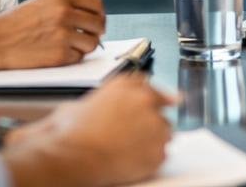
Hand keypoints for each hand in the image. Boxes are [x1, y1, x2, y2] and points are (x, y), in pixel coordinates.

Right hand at [0, 0, 106, 68]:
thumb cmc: (15, 23)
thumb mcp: (42, 3)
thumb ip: (67, 5)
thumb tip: (93, 16)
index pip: (96, 3)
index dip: (98, 13)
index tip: (96, 20)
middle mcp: (64, 12)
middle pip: (98, 23)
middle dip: (95, 32)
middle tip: (88, 37)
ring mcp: (63, 34)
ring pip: (92, 43)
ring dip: (84, 47)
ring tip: (68, 46)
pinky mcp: (59, 55)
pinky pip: (78, 58)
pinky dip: (70, 58)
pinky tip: (55, 54)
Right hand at [6, 74, 175, 186]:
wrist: (73, 155)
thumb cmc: (73, 132)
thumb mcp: (87, 99)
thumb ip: (111, 96)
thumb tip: (117, 100)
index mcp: (128, 85)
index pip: (152, 87)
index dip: (160, 98)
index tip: (171, 101)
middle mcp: (145, 101)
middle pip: (161, 112)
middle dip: (150, 123)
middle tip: (130, 136)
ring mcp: (154, 126)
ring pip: (164, 133)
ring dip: (153, 140)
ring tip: (128, 148)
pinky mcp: (157, 151)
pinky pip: (161, 154)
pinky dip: (150, 159)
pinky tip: (131, 160)